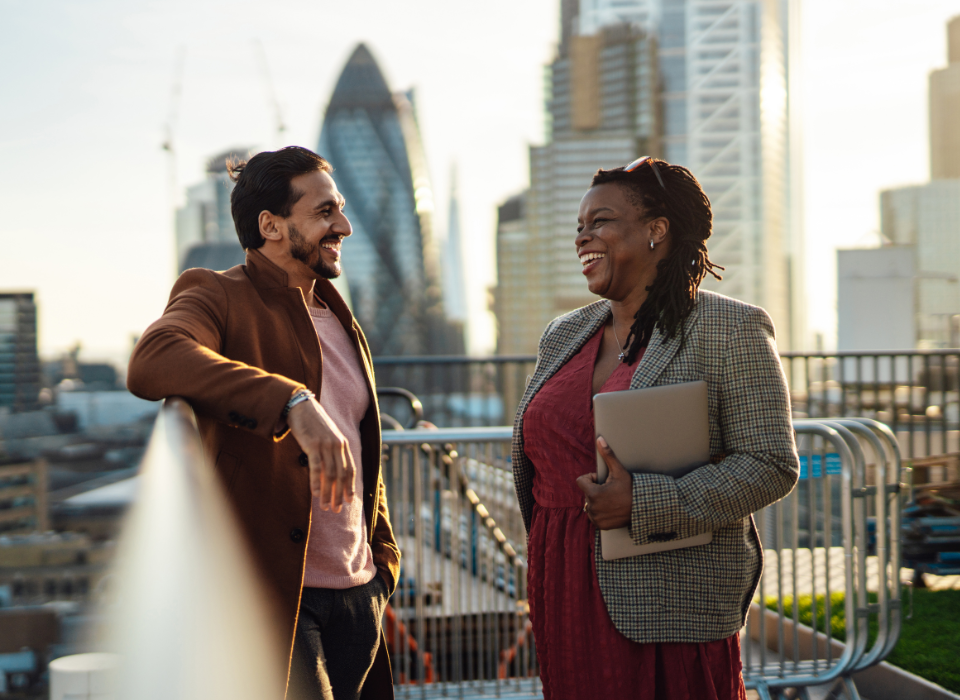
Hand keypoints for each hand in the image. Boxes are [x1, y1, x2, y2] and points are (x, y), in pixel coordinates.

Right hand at [286, 396, 355, 511]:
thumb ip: (332, 450)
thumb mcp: (327, 436)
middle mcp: (337, 445)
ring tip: (326, 507)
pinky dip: (316, 483)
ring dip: (329, 493)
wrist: (300, 405)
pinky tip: (316, 495)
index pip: (350, 469)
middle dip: (340, 494)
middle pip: (342, 475)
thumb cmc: (312, 423)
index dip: (350, 486)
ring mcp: (326, 445)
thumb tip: (331, 469)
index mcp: (342, 444)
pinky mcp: (313, 445)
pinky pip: (316, 468)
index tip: (349, 501)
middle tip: (337, 510)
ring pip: (330, 475)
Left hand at [576, 436, 632, 529]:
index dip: (591, 479)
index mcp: (593, 493)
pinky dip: (600, 512)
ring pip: (589, 504)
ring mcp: (596, 518)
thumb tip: (599, 439)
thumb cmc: (631, 489)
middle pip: (586, 493)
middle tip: (610, 491)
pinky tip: (612, 509)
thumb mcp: (619, 471)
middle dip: (595, 490)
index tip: (602, 480)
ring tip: (611, 500)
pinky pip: (594, 516)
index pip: (581, 481)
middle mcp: (591, 507)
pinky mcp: (600, 525)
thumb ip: (607, 455)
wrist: (643, 508)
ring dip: (596, 501)